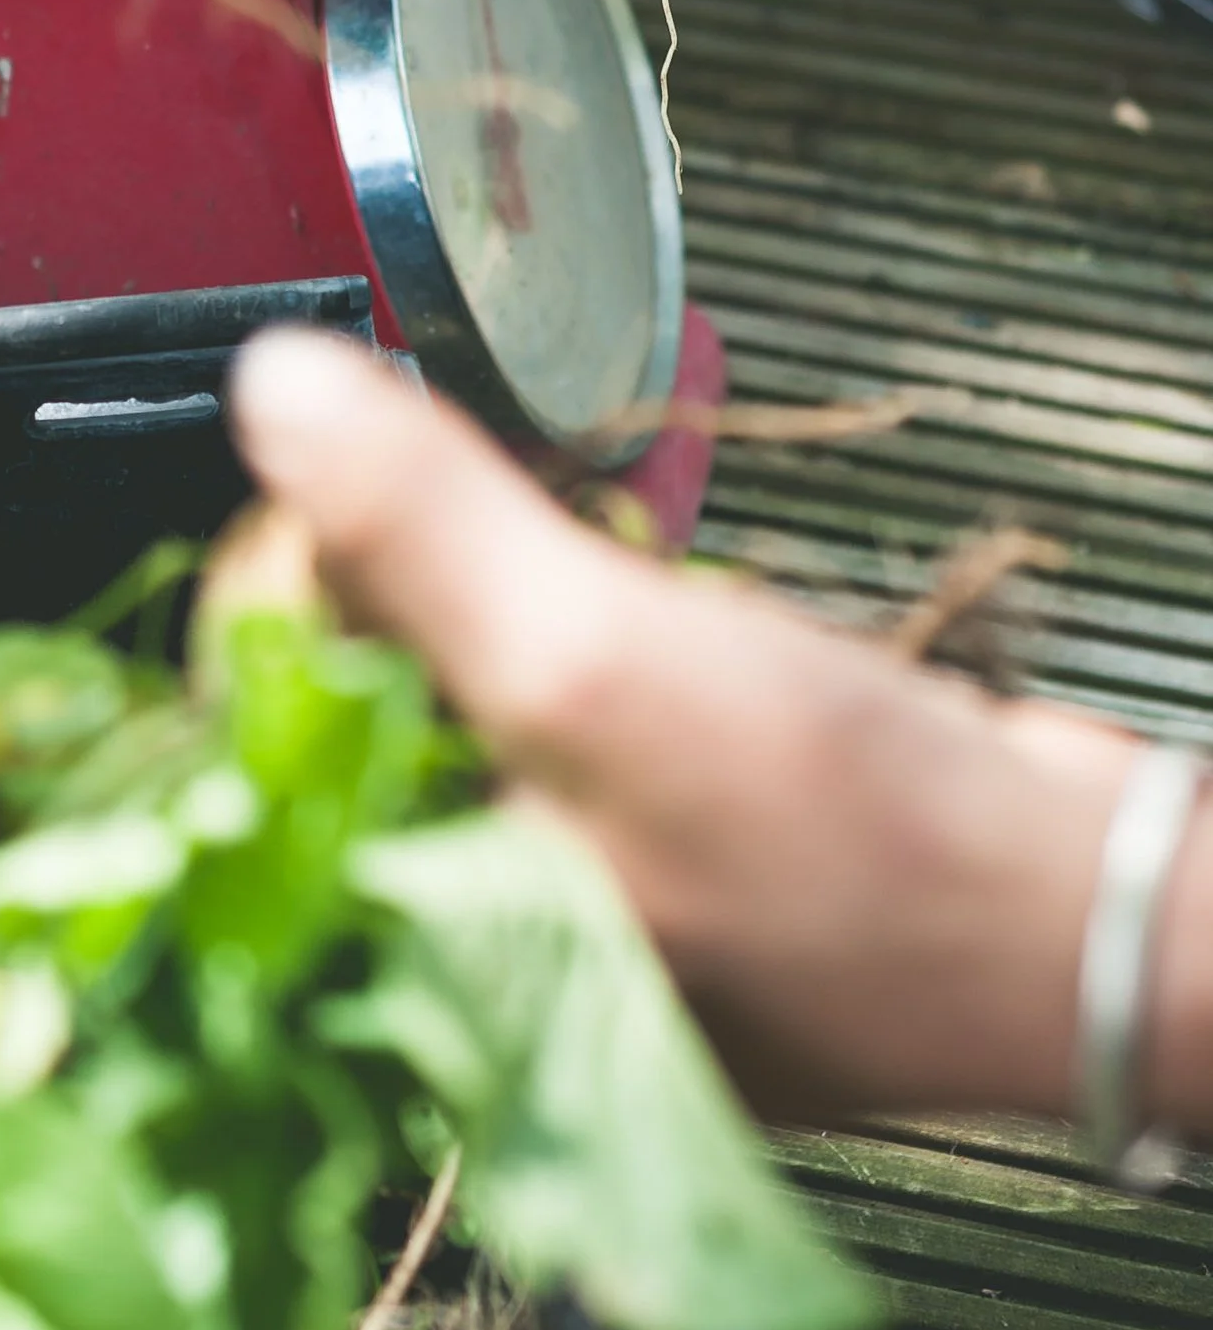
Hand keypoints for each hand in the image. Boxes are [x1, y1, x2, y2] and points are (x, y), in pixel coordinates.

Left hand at [227, 329, 1160, 1128]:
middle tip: (473, 480)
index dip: (278, 580)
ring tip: (576, 517)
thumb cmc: (849, 843)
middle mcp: (459, 935)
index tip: (337, 473)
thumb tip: (274, 390)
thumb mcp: (597, 663)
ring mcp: (562, 894)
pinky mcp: (653, 845)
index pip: (245, 740)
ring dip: (510, 574)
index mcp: (404, 939)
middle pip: (343, 704)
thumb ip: (421, 528)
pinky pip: (570, 698)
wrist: (1084, 922)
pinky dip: (598, 605)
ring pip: (463, 686)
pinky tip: (642, 548)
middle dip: (406, 564)